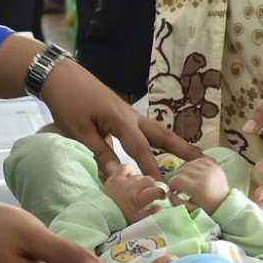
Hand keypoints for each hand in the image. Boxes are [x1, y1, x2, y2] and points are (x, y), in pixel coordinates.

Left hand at [42, 62, 201, 180]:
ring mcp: (128, 113)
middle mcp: (131, 116)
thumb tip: (118, 176)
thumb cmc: (68, 102)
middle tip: (203, 162)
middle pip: (162, 136)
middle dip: (183, 149)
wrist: (59, 74)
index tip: (165, 187)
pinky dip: (157, 140)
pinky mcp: (121, 113)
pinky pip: (145, 130)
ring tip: (191, 156)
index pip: (142, 150)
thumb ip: (100, 153)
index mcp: (122, 121)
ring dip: (174, 143)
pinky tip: (159, 147)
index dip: (154, 170)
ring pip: (156, 131)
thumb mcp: (79, 132)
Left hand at [101, 163, 164, 222]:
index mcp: (138, 200)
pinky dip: (128, 172)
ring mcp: (122, 182)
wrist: (99, 217)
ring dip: (140, 181)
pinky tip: (127, 179)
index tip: (163, 197)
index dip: (161, 193)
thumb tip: (159, 207)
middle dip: (151, 186)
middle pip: (149, 180)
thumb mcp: (136, 222)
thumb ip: (149, 214)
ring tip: (137, 190)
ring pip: (138, 175)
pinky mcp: (113, 178)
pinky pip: (125, 168)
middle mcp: (131, 188)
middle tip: (149, 194)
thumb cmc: (119, 222)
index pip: (156, 191)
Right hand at [168, 157, 229, 212]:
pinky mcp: (215, 165)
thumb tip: (168, 192)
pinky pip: (199, 159)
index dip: (171, 185)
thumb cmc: (207, 209)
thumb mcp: (190, 209)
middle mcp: (204, 176)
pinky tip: (193, 172)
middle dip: (177, 178)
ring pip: (189, 163)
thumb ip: (176, 201)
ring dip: (184, 170)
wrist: (225, 204)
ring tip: (186, 179)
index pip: (177, 180)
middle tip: (179, 185)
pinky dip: (194, 164)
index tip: (173, 190)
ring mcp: (211, 169)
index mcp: (198, 188)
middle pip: (181, 170)